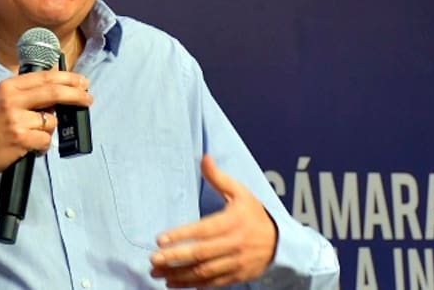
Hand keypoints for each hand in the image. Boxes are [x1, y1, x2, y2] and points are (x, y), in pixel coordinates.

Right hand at [0, 70, 91, 175]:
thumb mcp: (1, 99)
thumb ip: (27, 94)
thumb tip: (58, 97)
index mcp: (9, 86)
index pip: (45, 77)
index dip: (68, 78)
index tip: (82, 82)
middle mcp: (13, 99)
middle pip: (54, 92)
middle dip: (76, 95)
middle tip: (88, 99)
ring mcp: (17, 119)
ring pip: (51, 120)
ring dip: (48, 130)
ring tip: (33, 135)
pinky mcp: (21, 139)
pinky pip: (46, 140)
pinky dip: (43, 146)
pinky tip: (31, 147)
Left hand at [149, 155, 277, 287]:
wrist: (280, 243)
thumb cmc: (254, 215)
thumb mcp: (240, 193)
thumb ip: (218, 178)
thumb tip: (204, 158)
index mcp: (232, 222)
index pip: (203, 230)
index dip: (181, 235)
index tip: (160, 239)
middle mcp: (233, 244)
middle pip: (200, 253)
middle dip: (175, 257)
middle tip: (153, 260)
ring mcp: (235, 263)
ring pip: (203, 272)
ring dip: (179, 274)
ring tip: (157, 273)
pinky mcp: (235, 276)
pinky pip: (211, 284)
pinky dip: (191, 285)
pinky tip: (173, 283)